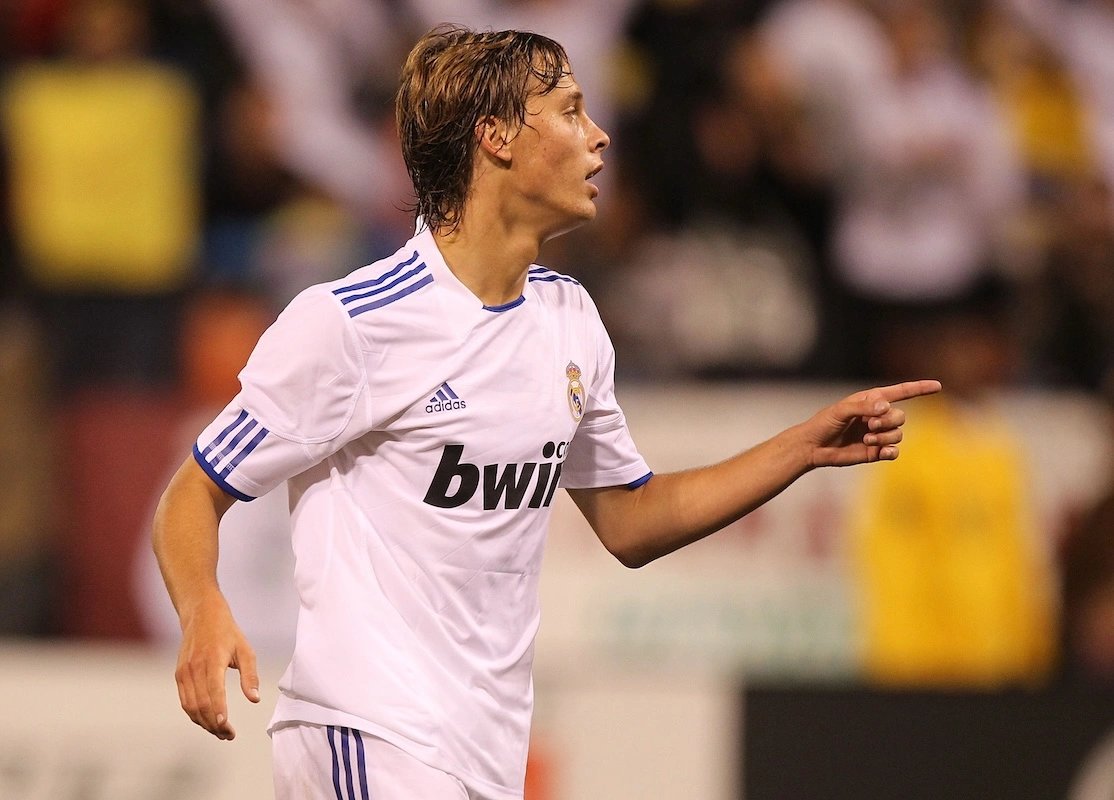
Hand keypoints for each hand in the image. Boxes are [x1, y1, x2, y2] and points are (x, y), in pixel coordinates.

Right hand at [174, 593, 259, 739]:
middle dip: (214, 724)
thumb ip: (250, 675)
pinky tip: (209, 721)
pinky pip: (185, 701)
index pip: (213, 692)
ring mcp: (183, 673)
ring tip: (221, 732)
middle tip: (229, 735)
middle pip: (201, 705)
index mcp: (212, 661)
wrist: (201, 616)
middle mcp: (194, 668)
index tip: (226, 727)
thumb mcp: (245, 650)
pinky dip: (195, 715)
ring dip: (205, 723)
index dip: (219, 711)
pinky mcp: (179, 676)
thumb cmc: (228, 633)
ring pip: (190, 707)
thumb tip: (254, 699)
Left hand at [803, 379, 941, 467]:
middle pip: (900, 417)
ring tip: (867, 439)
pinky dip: (891, 451)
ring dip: (885, 436)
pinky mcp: (875, 452)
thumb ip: (863, 406)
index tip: (937, 386)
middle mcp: (878, 417)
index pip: (900, 392)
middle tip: (870, 425)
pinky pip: (894, 451)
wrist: (813, 447)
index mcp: (872, 401)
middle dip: (888, 421)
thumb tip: (885, 406)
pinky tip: (881, 451)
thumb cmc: (824, 423)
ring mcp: (878, 435)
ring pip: (898, 434)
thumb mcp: (841, 410)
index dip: (919, 388)